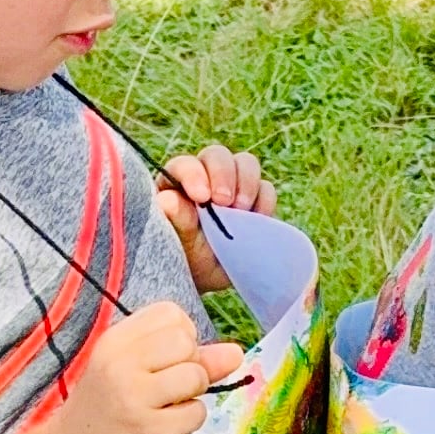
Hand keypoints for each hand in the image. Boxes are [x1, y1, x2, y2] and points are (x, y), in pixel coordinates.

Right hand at [54, 299, 244, 433]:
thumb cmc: (107, 408)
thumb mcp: (133, 370)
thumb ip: (185, 357)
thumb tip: (235, 352)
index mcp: (114, 342)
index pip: (171, 313)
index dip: (181, 336)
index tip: (164, 360)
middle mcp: (120, 365)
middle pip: (186, 341)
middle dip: (190, 364)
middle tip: (169, 387)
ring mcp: (134, 398)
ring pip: (196, 376)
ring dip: (193, 394)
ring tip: (168, 407)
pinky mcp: (150, 431)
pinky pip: (197, 413)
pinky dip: (189, 421)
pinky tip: (164, 427)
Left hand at [157, 142, 276, 294]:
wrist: (209, 277)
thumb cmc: (185, 258)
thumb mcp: (178, 245)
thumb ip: (176, 221)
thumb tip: (168, 199)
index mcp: (177, 182)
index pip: (185, 165)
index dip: (194, 174)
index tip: (202, 197)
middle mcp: (205, 176)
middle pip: (218, 155)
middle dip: (224, 174)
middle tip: (225, 202)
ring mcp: (233, 185)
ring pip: (246, 164)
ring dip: (247, 184)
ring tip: (241, 212)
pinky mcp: (255, 199)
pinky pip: (266, 189)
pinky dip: (264, 202)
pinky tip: (256, 221)